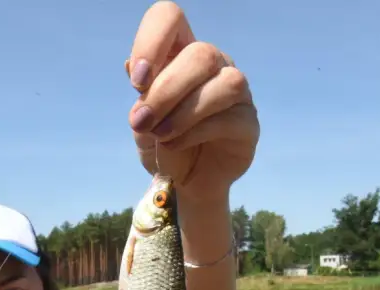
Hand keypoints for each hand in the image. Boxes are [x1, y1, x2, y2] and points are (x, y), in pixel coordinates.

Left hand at [125, 1, 259, 206]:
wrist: (183, 181)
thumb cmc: (163, 141)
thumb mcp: (142, 119)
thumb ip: (142, 94)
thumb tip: (131, 65)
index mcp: (181, 52)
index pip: (170, 17)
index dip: (152, 41)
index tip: (137, 81)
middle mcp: (214, 64)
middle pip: (200, 53)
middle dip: (165, 90)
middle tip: (141, 122)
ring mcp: (237, 92)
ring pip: (224, 83)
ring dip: (184, 112)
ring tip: (160, 135)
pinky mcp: (249, 123)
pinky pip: (229, 119)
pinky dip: (194, 132)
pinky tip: (175, 144)